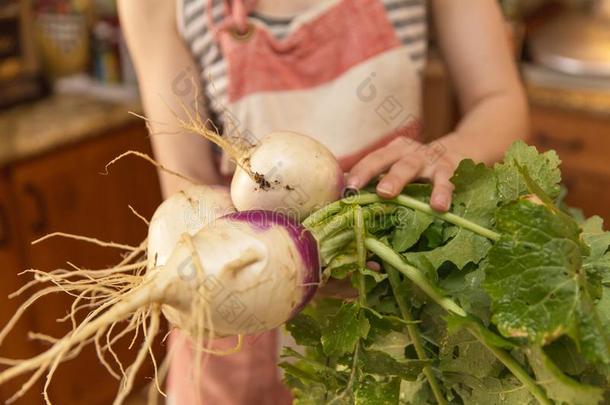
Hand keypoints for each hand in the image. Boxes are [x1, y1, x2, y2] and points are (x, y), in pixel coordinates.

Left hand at [346, 136, 463, 211]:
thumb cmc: (422, 168)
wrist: (464, 149)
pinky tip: (439, 207)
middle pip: (385, 160)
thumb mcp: (402, 167)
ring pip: (410, 167)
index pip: (371, 160)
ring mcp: (428, 159)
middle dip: (370, 172)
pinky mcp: (450, 169)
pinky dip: (442, 193)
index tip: (345, 188)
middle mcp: (408, 152)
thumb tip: (347, 202)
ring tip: (387, 194)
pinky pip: (445, 182)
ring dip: (398, 179)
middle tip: (355, 186)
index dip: (358, 172)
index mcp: (393, 151)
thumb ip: (381, 181)